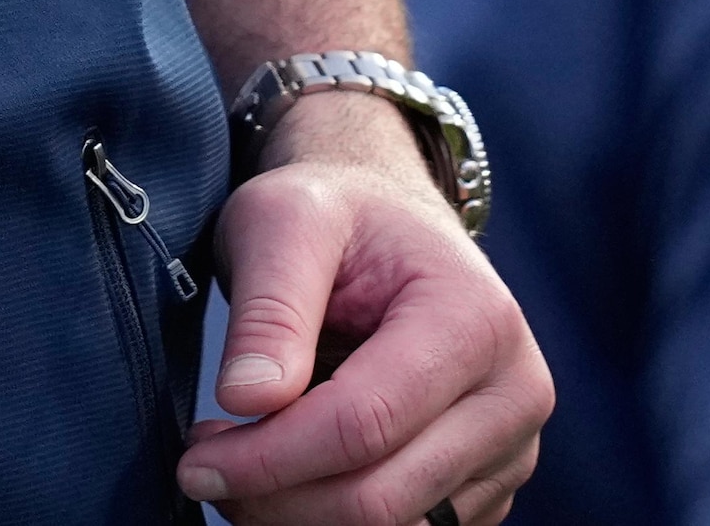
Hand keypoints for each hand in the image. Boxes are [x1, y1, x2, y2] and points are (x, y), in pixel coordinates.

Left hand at [176, 109, 548, 525]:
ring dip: (302, 516)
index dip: (271, 459)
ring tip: (240, 465)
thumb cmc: (336, 214)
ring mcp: (511, 449)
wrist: (389, 224)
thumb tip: (248, 401)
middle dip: (278, 498)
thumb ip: (269, 310)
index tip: (195, 463)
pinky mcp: (488, 485)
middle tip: (203, 468)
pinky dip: (336, 520)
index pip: (365, 424)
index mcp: (476, 320)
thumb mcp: (283, 222)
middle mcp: (514, 394)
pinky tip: (287, 476)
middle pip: (385, 496)